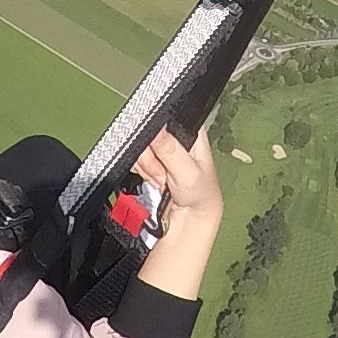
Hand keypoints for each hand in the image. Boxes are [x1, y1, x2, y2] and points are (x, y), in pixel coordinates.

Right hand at [127, 123, 222, 301]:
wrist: (188, 220)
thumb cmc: (201, 196)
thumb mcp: (188, 173)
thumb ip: (171, 151)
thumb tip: (158, 130)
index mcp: (191, 134)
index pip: (170, 117)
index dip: (160, 129)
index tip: (160, 145)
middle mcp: (175, 139)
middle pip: (150, 132)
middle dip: (152, 155)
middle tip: (163, 172)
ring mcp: (161, 152)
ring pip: (141, 147)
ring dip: (148, 166)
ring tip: (162, 180)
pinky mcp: (150, 163)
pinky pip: (136, 159)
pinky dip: (143, 172)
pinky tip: (155, 181)